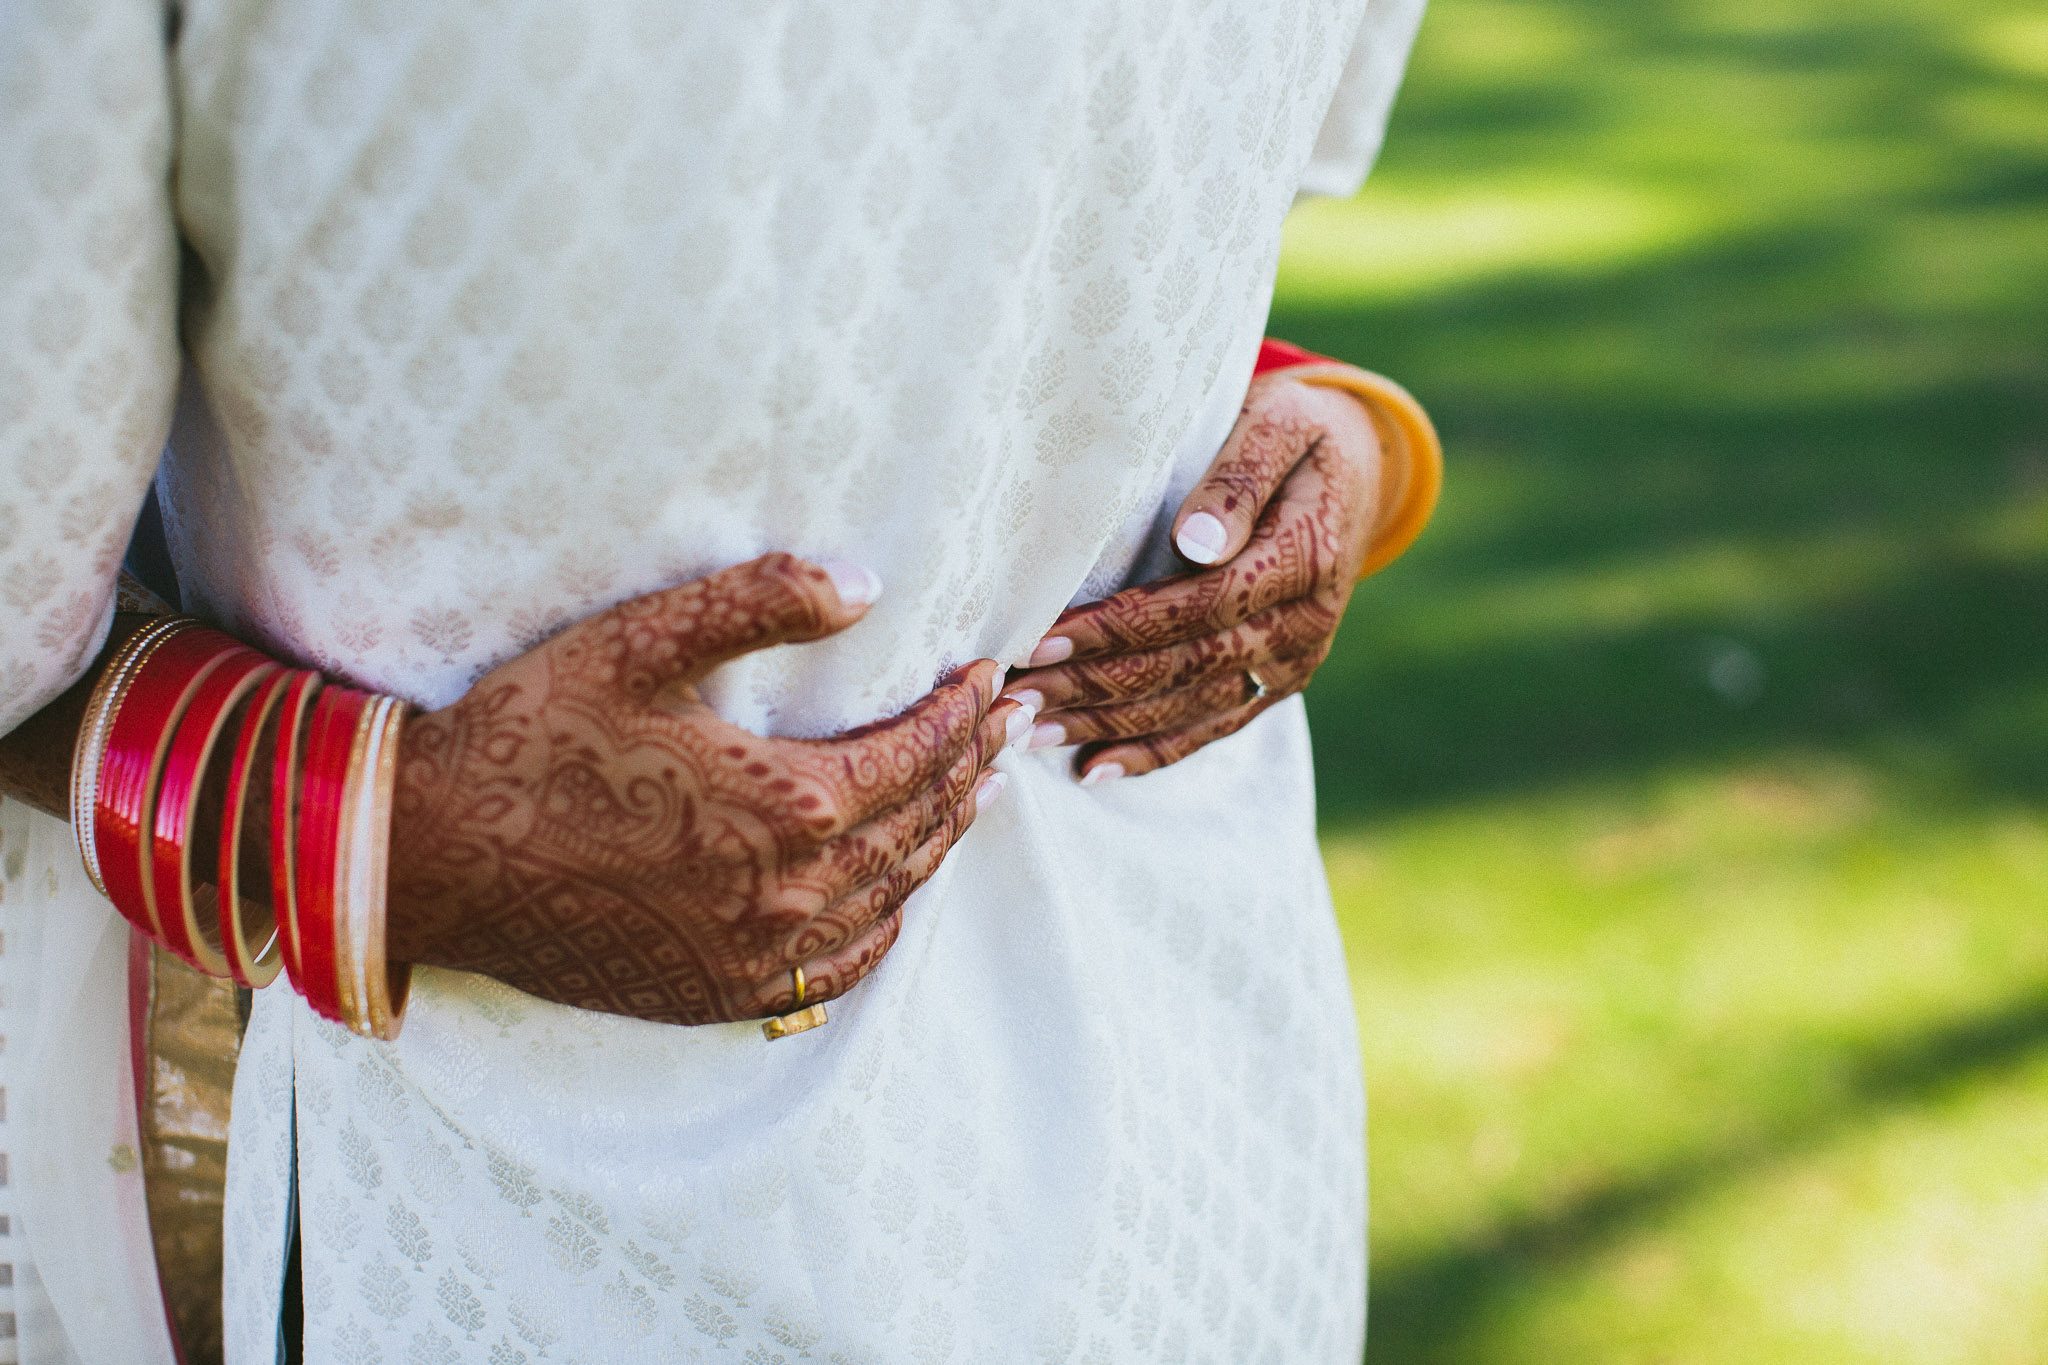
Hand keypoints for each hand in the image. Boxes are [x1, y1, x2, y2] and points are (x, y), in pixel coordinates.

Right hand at [385, 553, 1029, 1025]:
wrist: (435, 858)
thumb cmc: (533, 738)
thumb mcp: (640, 644)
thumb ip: (758, 603)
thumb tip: (865, 583)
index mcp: (789, 803)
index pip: (915, 752)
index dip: (962, 711)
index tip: (990, 675)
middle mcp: (792, 892)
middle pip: (921, 826)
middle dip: (971, 767)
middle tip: (1008, 726)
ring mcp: (760, 956)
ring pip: (893, 896)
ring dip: (941, 839)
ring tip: (973, 794)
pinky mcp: (723, 994)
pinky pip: (844, 966)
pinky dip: (887, 918)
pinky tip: (896, 893)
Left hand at [1002, 370, 1379, 782]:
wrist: (1356, 469)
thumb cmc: (1297, 432)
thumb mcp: (1278, 423)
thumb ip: (1239, 478)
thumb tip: (1197, 543)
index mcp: (1304, 557)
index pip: (1198, 606)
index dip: (1118, 629)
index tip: (1043, 640)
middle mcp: (1302, 625)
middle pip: (1184, 667)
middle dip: (1092, 686)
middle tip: (1013, 699)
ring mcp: (1291, 664)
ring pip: (1188, 708)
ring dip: (1105, 725)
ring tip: (1028, 732)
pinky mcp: (1275, 685)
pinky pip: (1210, 728)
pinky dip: (1149, 752)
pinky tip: (1091, 770)